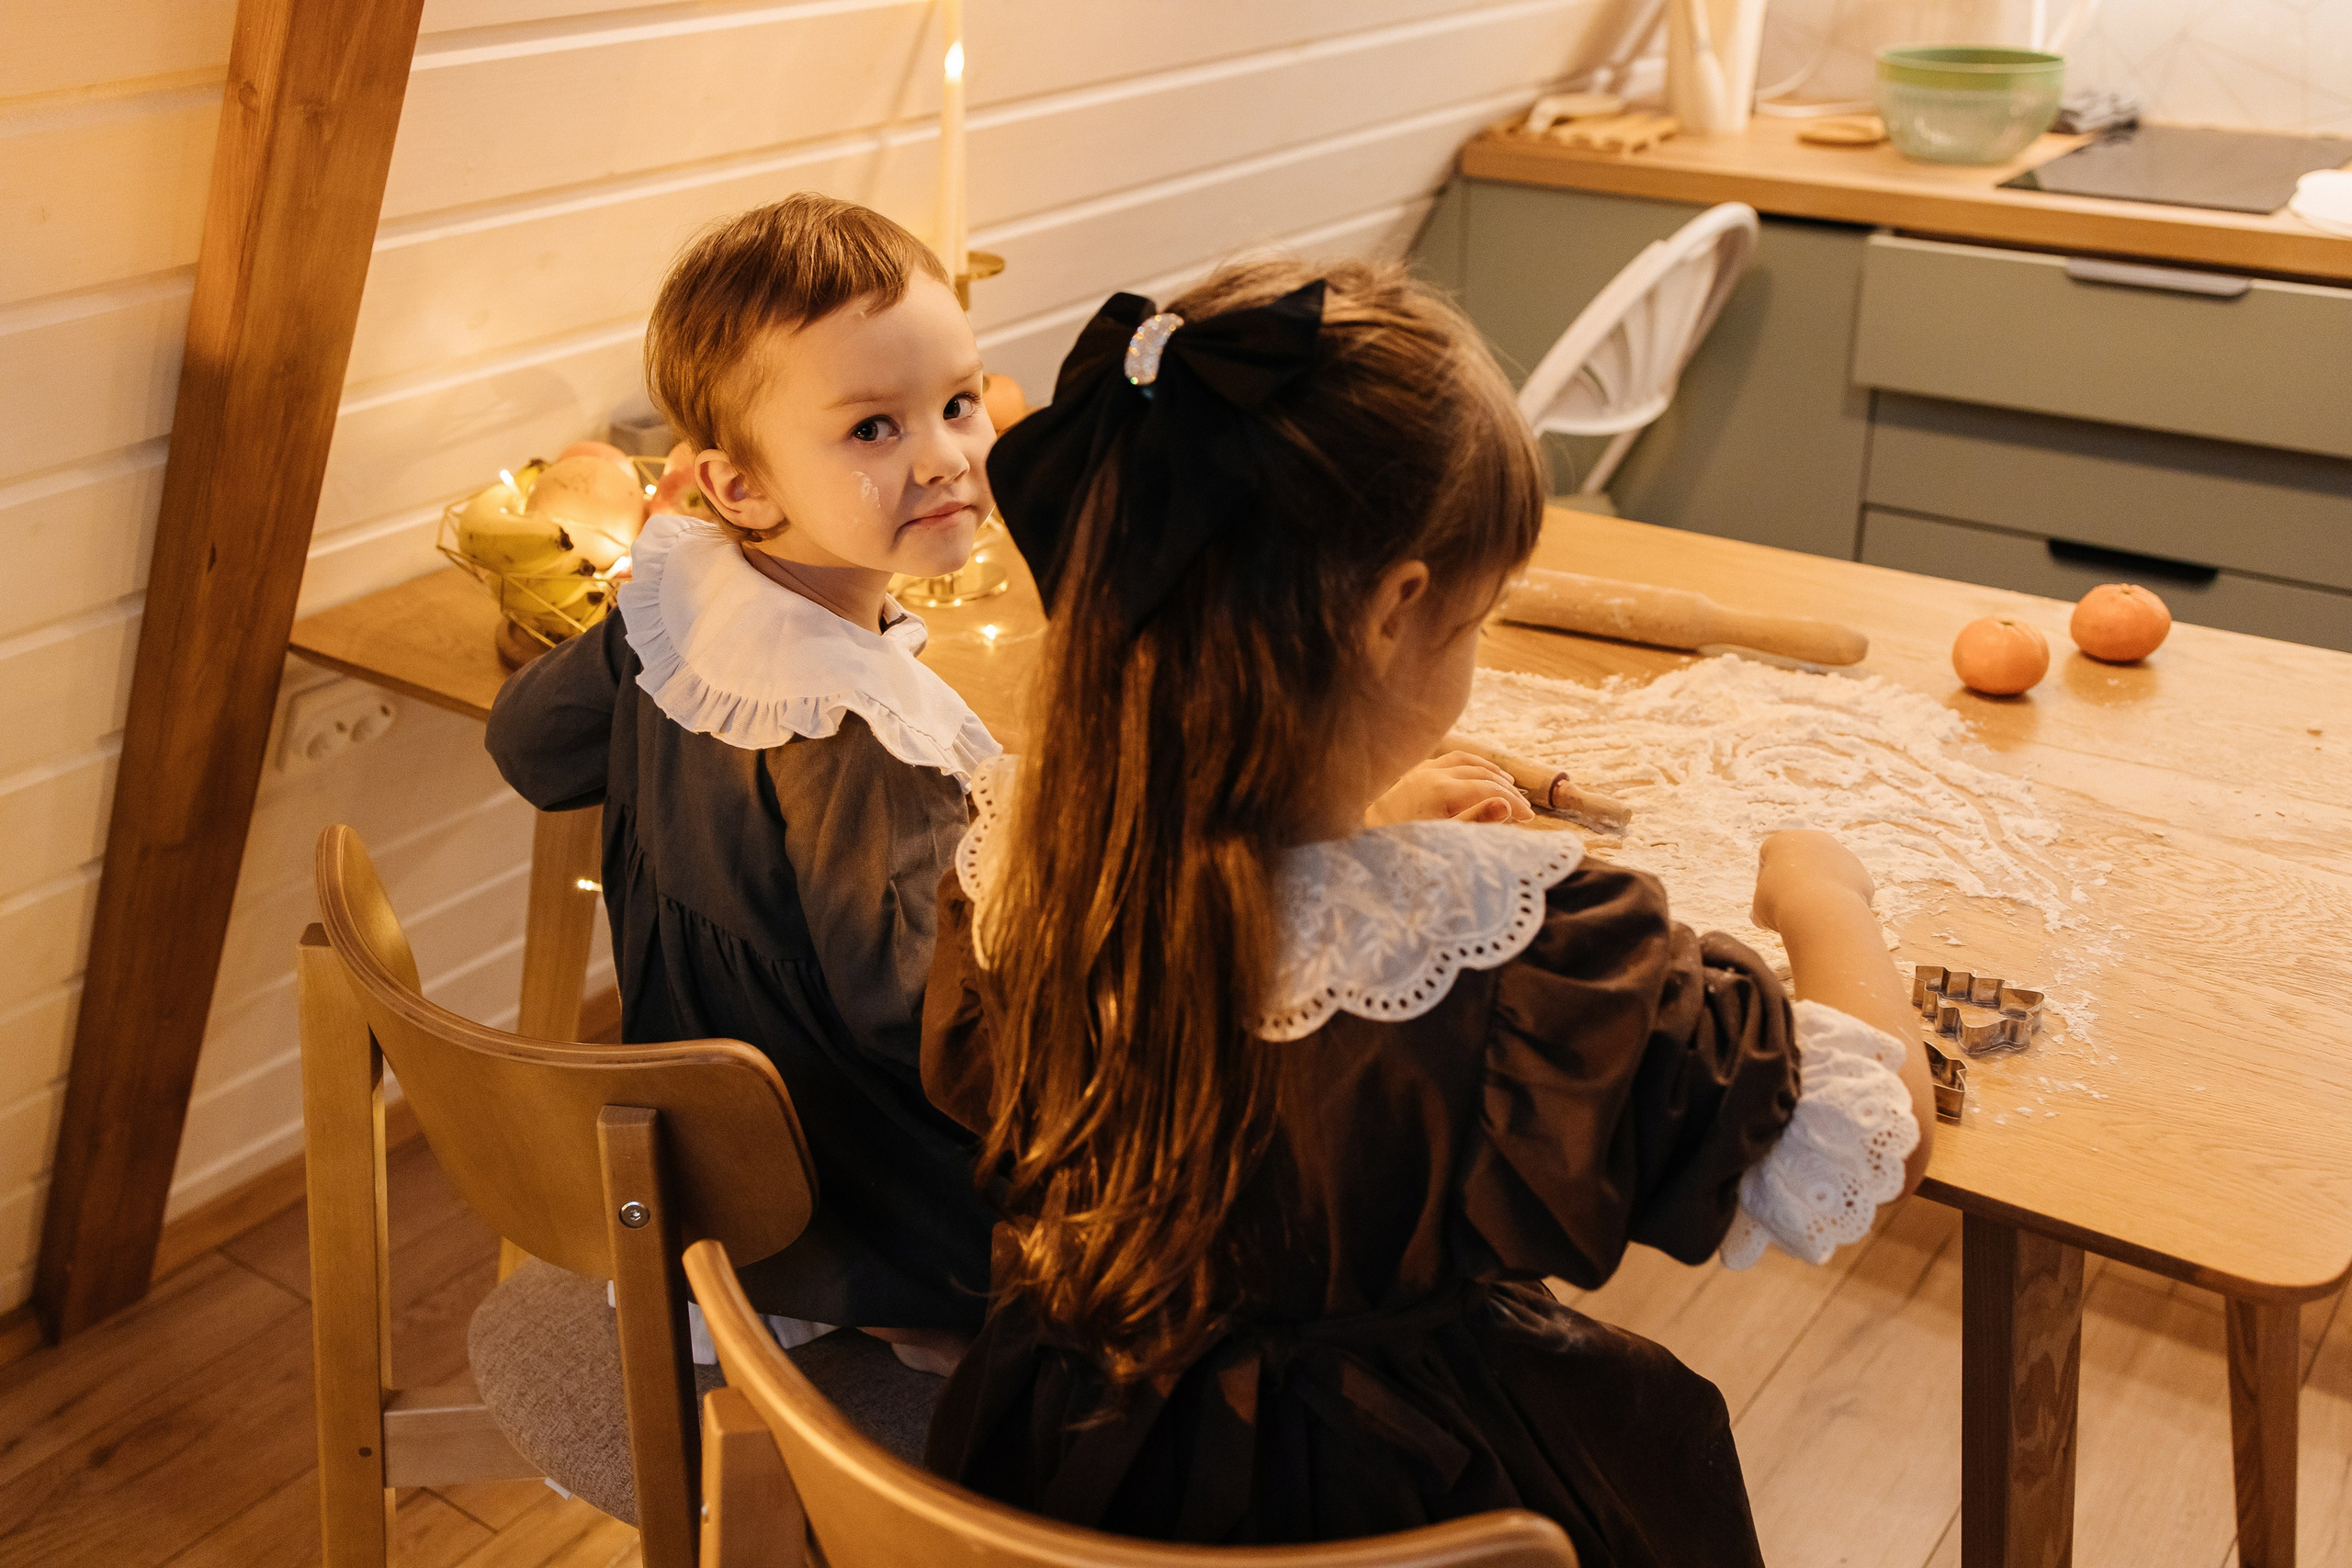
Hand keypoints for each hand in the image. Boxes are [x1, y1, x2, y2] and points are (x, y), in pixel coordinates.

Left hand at [1364, 752, 1532, 826]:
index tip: (1529, 819)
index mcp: (1439, 790)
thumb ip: (1474, 820)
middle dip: (1506, 790)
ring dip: (1489, 771)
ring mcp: (1420, 770)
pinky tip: (1475, 772)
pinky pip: (1447, 760)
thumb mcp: (1439, 837)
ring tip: (1508, 784)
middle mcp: (1431, 773)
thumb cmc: (1398, 843)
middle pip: (1480, 774)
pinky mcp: (1411, 772)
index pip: (1488, 791)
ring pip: (1465, 761)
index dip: (1512, 803)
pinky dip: (1468, 764)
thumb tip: (1506, 806)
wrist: (1356, 835)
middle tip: (1524, 809)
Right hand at [1751, 829, 1875, 931]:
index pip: (1769, 857)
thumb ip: (1763, 905)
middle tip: (1790, 908)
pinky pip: (1845, 890)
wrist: (1821, 911)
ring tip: (1812, 917)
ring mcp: (1841, 854)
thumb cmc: (1781, 904)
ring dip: (1820, 894)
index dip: (1765, 880)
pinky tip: (1831, 918)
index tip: (1768, 900)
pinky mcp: (1861, 873)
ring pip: (1825, 876)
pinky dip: (1839, 904)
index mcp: (1782, 840)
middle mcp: (1814, 839)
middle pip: (1800, 862)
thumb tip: (1762, 917)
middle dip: (1796, 882)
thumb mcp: (1760, 907)